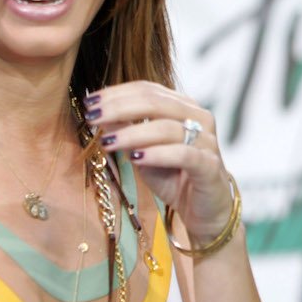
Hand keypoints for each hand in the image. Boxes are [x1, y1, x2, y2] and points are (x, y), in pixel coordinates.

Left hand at [83, 82, 233, 245]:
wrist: (204, 212)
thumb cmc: (174, 178)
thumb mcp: (142, 153)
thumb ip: (125, 132)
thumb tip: (98, 113)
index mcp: (183, 107)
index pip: (147, 90)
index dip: (117, 93)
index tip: (90, 102)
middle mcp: (198, 118)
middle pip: (156, 102)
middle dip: (119, 108)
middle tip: (93, 116)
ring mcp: (207, 141)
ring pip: (166, 127)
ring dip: (132, 133)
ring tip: (107, 142)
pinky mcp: (210, 166)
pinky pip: (183, 154)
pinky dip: (157, 154)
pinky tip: (135, 158)